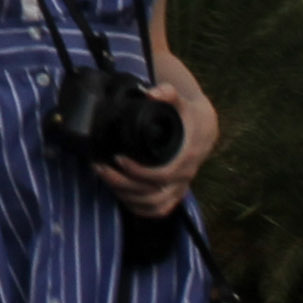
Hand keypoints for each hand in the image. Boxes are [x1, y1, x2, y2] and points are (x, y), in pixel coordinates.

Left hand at [96, 84, 215, 219]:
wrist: (202, 129)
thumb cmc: (187, 115)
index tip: (118, 157)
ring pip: (153, 204)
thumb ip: (168, 93)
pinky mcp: (174, 193)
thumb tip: (154, 93)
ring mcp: (179, 187)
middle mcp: (184, 176)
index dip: (139, 171)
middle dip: (122, 182)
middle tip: (100, 166)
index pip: (163, 174)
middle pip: (153, 193)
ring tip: (104, 177)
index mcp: (186, 157)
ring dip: (125, 195)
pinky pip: (158, 210)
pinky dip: (139, 208)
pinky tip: (120, 196)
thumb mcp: (180, 101)